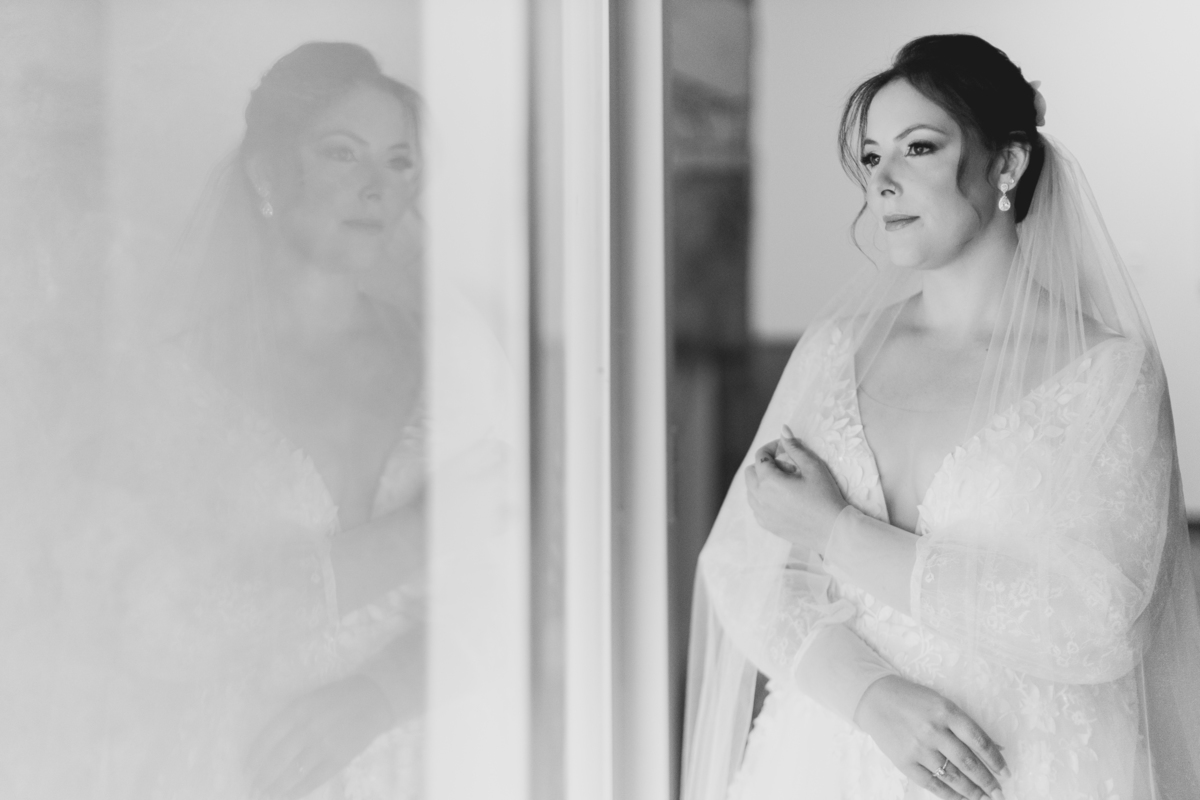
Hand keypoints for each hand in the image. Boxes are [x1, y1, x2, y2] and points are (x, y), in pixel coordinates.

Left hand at [244, 675, 397, 798]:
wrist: (373, 699)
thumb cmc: (337, 699)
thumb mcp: (309, 699)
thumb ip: (288, 718)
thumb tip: (264, 744)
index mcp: (299, 709)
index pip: (269, 737)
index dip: (255, 756)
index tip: (246, 769)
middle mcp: (309, 727)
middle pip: (278, 758)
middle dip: (262, 776)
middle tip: (252, 788)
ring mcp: (325, 744)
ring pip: (293, 772)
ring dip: (276, 787)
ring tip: (265, 795)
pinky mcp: (339, 758)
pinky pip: (314, 778)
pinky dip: (298, 790)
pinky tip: (287, 796)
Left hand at [744, 426, 847, 553]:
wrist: (833, 530)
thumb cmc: (825, 496)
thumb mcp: (813, 467)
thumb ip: (795, 447)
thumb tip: (783, 429)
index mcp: (769, 481)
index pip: (760, 456)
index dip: (771, 448)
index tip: (784, 448)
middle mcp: (759, 498)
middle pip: (750, 473)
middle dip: (764, 464)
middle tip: (785, 465)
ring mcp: (761, 513)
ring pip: (750, 490)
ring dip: (761, 481)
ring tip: (783, 482)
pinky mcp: (767, 525)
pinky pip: (756, 507)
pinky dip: (762, 498)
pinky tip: (781, 498)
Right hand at [854, 675, 1009, 799]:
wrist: (875, 700)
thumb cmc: (913, 700)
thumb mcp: (942, 704)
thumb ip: (967, 725)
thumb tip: (998, 747)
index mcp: (946, 711)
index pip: (978, 740)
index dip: (995, 760)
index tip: (1006, 773)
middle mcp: (933, 730)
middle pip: (968, 762)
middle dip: (987, 781)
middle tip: (998, 793)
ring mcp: (918, 748)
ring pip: (952, 776)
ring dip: (972, 791)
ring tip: (983, 798)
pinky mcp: (905, 762)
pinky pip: (932, 784)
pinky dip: (950, 795)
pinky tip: (961, 799)